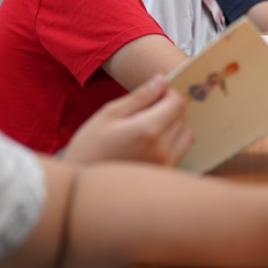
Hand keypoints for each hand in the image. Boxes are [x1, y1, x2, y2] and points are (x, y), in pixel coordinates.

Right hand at [61, 76, 192, 165]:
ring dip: (175, 125)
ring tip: (150, 125)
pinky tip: (150, 143)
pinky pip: (180, 152)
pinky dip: (172, 142)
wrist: (82, 186)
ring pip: (186, 136)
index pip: (177, 103)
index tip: (157, 92)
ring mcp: (164, 165)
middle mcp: (162, 149)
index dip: (169, 93)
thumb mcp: (109, 114)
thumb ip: (139, 97)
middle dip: (171, 107)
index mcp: (148, 130)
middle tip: (149, 108)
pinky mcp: (163, 176)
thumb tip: (162, 80)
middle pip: (183, 118)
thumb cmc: (90, 147)